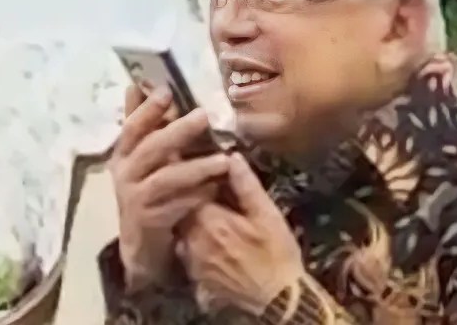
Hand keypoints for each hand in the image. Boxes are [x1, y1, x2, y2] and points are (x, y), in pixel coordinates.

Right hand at [109, 85, 230, 289]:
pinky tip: (215, 189)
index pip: (132, 127)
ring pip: (165, 179)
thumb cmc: (147, 190)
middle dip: (177, 131)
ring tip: (224, 160)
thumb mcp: (142, 156)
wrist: (142, 244)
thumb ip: (143, 123)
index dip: (147, 109)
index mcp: (124, 154)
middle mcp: (125, 174)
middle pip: (150, 148)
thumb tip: (136, 84)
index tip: (166, 90)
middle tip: (204, 116)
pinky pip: (175, 206)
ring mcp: (135, 199)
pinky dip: (196, 197)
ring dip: (195, 168)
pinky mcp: (148, 222)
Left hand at [176, 154, 304, 315]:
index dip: (195, 175)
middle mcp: (192, 241)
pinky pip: (186, 250)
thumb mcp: (268, 214)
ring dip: (191, 218)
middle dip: (190, 195)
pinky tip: (211, 237)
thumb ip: (246, 185)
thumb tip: (232, 157)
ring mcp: (191, 261)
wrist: (277, 299)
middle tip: (205, 185)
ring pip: (182, 229)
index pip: (187, 188)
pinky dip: (194, 239)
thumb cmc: (277, 254)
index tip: (198, 162)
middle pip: (179, 208)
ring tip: (210, 211)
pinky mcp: (195, 277)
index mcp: (209, 221)